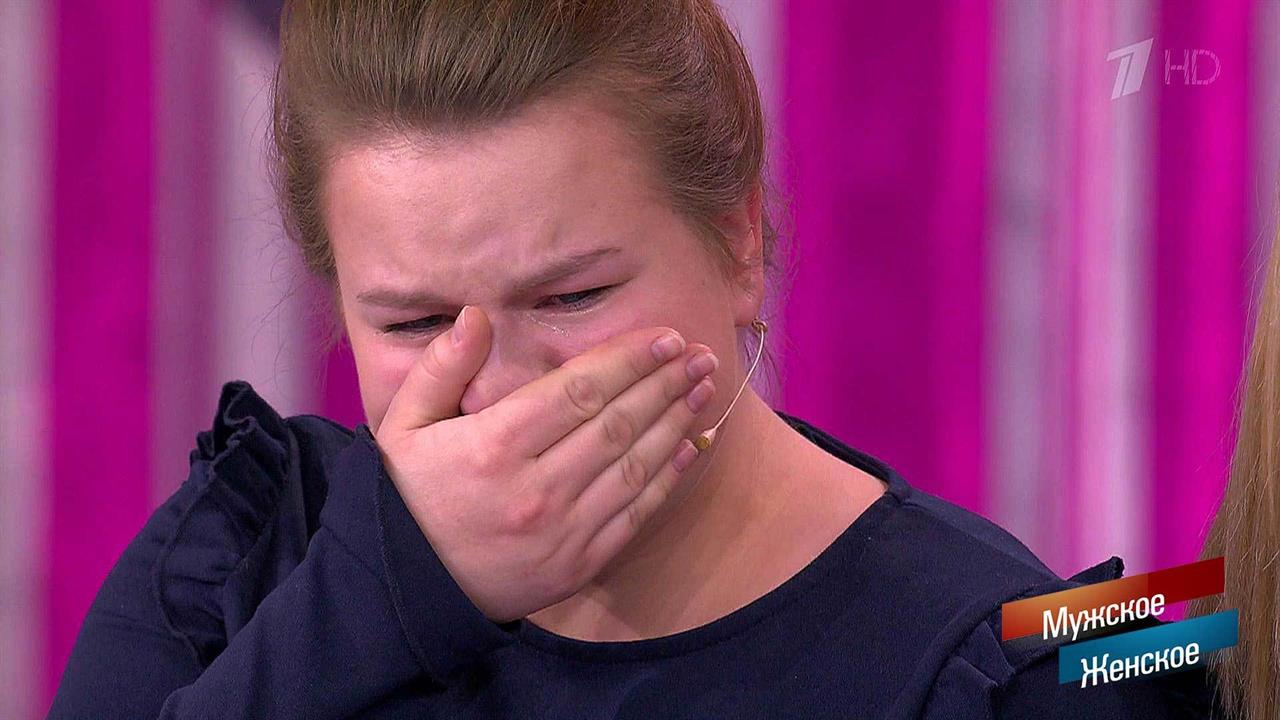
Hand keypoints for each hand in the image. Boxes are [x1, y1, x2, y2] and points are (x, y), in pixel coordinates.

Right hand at [373, 306, 718, 622]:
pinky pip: (634, 514)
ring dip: (676, 422)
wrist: (407, 590)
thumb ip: (442, 367)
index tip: (666, 336)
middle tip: (701, 355)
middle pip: (618, 423)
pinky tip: (690, 446)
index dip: (630, 359)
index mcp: (495, 445)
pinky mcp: (578, 564)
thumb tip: (477, 315)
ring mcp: (562, 530)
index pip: (580, 389)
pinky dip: (667, 478)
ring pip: (635, 465)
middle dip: (666, 382)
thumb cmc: (408, 496)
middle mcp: (536, 487)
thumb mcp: (403, 424)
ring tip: (704, 389)